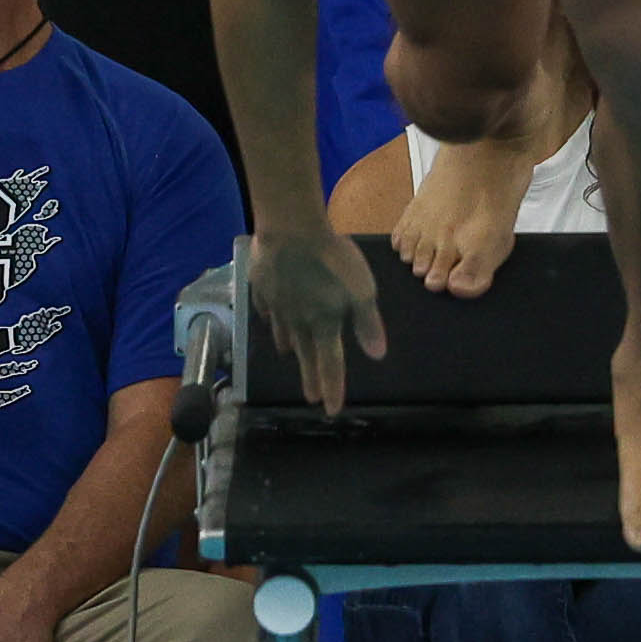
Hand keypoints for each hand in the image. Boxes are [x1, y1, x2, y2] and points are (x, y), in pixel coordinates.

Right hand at [251, 222, 384, 410]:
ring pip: (284, 335)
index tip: (330, 410)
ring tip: (289, 357)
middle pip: (305, 356)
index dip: (332, 388)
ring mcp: (278, 306)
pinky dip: (271, 319)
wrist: (290, 231)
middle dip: (309, 378)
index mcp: (324, 325)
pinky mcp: (263, 288)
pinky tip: (271, 319)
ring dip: (290, 350)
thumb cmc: (332, 260)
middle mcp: (299, 322)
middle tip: (309, 397)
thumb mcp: (362, 290)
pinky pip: (267, 310)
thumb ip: (368, 323)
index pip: (330, 364)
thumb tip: (377, 354)